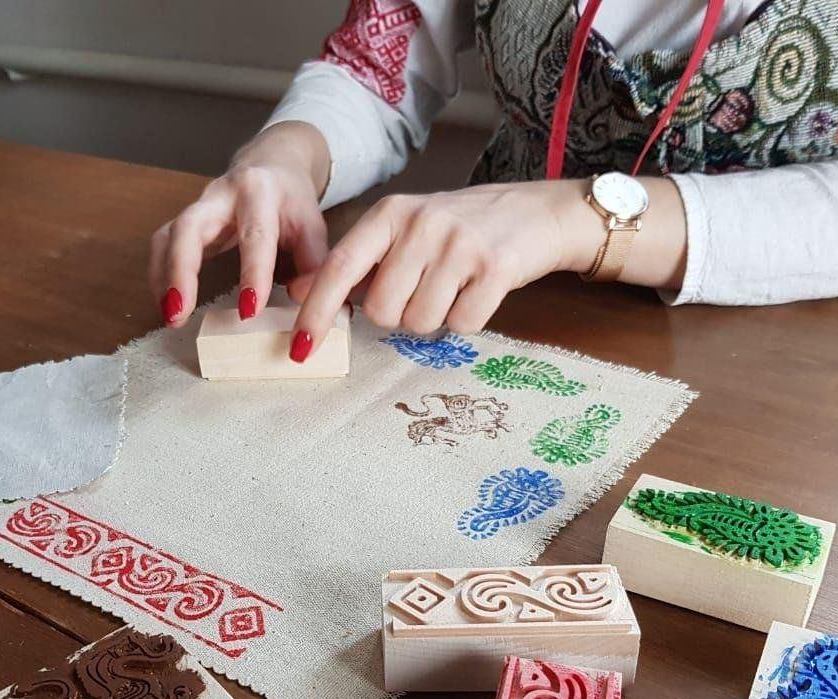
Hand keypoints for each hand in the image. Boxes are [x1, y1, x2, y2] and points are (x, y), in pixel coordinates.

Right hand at [148, 122, 331, 325]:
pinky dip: (160, 275)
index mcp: (259, 191)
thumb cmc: (291, 200)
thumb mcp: (313, 225)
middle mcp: (221, 193)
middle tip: (180, 312)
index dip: (252, 274)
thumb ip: (314, 263)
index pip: (255, 235)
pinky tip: (167, 303)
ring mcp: (197, 206)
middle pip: (189, 227)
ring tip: (171, 315)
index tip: (249, 311)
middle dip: (181, 270)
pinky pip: (162, 245)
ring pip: (168, 236)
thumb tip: (301, 298)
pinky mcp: (184, 221)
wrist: (273, 165)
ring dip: (164, 277)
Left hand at [286, 178, 685, 360]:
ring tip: (454, 287)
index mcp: (391, 213)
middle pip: (382, 310)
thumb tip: (298, 292)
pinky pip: (461, 324)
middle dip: (398, 314)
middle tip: (424, 289)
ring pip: (420, 322)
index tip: (300, 348)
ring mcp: (460, 244)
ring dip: (435, 318)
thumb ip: (357, 261)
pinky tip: (478, 291)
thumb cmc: (462, 228)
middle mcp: (422, 224)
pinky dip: (468, 319)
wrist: (539, 212)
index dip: (316, 312)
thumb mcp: (404, 231)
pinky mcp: (496, 268)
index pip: (340, 268)